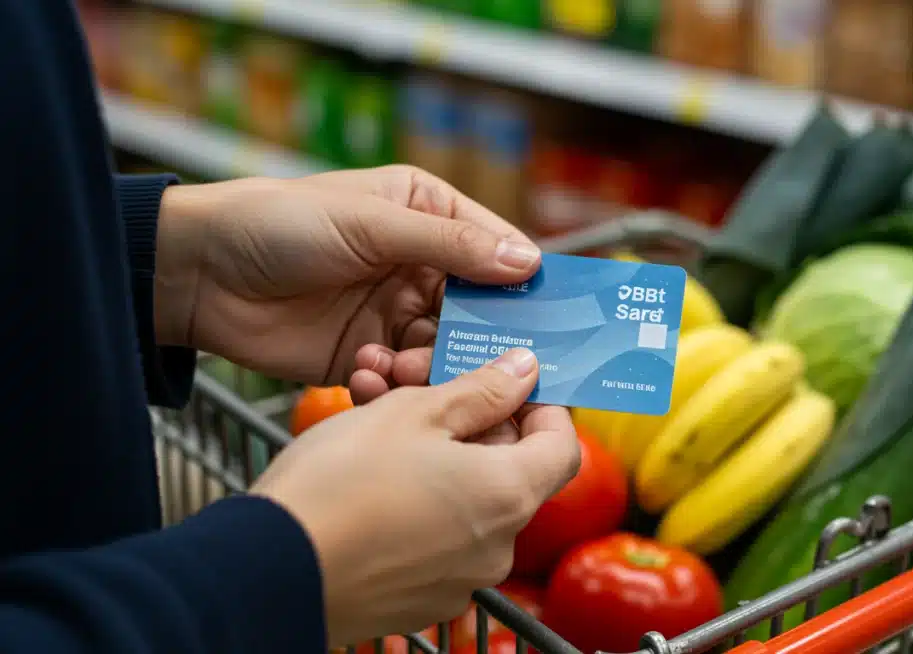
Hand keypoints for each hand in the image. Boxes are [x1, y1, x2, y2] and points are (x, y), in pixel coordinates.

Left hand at [153, 166, 540, 385]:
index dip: (527, 285)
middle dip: (485, 338)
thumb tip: (528, 263)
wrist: (198, 274)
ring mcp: (395, 314)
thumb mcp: (372, 224)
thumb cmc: (281, 224)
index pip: (498, 251)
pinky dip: (395, 383)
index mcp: (429, 215)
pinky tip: (366, 374)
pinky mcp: (367, 357)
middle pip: (482, 310)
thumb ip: (450, 246)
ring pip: (447, 350)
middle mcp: (421, 265)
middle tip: (496, 367)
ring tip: (403, 367)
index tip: (555, 322)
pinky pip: (405, 379)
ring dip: (435, 365)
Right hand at [249, 348, 580, 645]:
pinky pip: (438, 538)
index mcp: (508, 494)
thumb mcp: (412, 413)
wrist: (266, 572)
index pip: (562, 445)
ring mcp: (460, 580)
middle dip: (476, 425)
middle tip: (428, 391)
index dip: (541, 407)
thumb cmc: (339, 483)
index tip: (509, 384)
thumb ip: (480, 390)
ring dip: (441, 458)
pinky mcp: (420, 600)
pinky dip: (420, 502)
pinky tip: (372, 478)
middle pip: (512, 471)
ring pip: (469, 501)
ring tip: (384, 423)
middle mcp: (497, 546)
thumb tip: (524, 371)